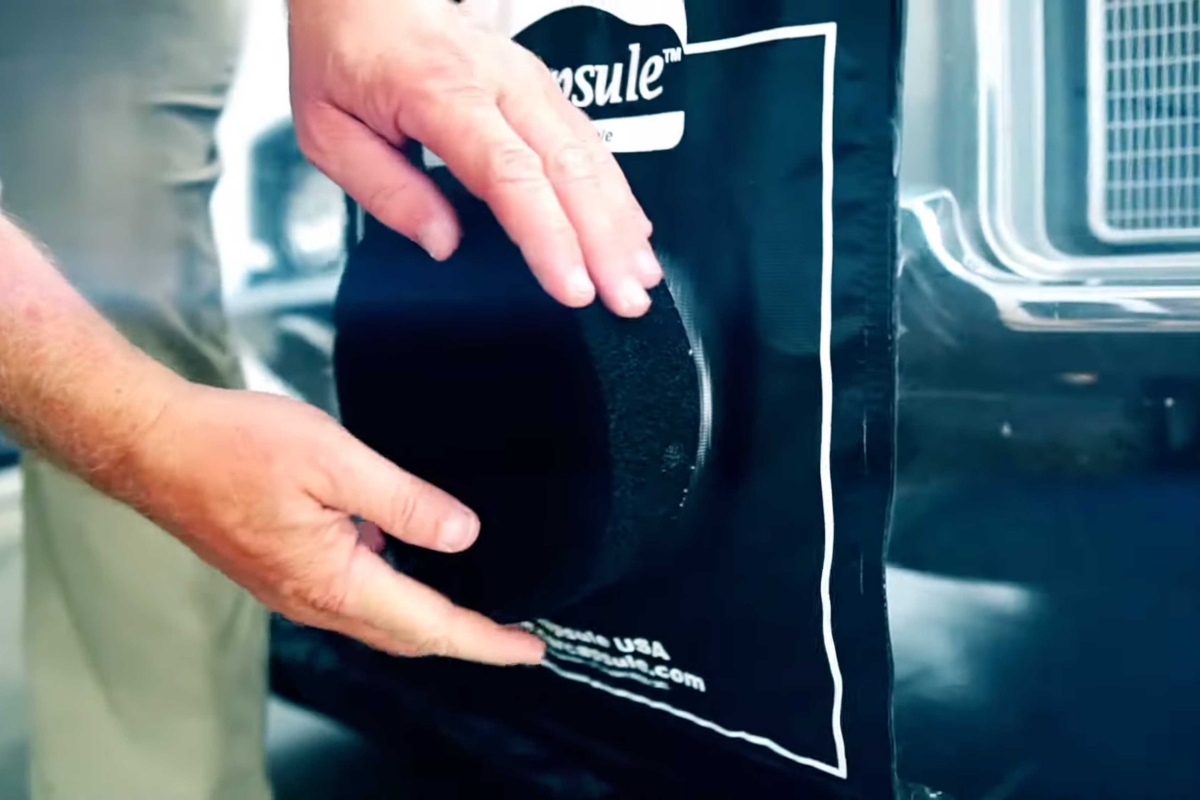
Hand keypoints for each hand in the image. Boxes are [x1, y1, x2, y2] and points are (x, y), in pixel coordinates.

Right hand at [122, 383, 544, 664]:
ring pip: (378, 619)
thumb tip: (463, 535)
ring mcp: (292, 589)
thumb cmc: (232, 446)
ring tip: (475, 606)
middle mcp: (313, 600)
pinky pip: (350, 595)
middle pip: (408, 635)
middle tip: (514, 638)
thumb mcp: (335, 461)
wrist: (151, 445)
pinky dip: (392, 593)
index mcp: (334, 582)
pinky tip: (405, 559)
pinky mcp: (280, 570)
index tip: (531, 650)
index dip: (486, 642)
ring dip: (428, 619)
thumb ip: (404, 501)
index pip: (430, 627)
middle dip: (466, 639)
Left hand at [287, 0, 662, 317]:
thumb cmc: (347, 51)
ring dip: (621, 222)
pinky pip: (591, 142)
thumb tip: (442, 243)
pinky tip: (631, 231)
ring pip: (591, 155)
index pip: (509, 172)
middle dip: (604, 242)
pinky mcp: (543, 88)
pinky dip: (617, 192)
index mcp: (441, 92)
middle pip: (568, 168)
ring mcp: (529, 81)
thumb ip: (386, 191)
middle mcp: (498, 83)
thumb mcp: (327, 129)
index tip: (572, 285)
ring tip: (640, 278)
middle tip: (625, 301)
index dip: (548, 234)